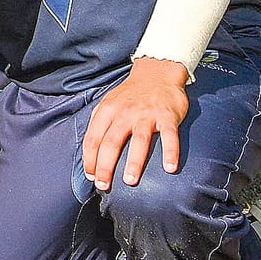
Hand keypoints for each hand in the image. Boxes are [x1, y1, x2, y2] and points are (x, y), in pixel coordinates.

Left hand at [82, 57, 190, 190]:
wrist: (156, 73)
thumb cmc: (130, 95)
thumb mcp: (108, 103)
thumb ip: (99, 124)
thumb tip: (90, 153)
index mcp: (107, 111)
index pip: (93, 138)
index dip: (90, 159)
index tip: (91, 176)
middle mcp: (125, 113)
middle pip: (112, 142)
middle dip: (106, 166)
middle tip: (105, 186)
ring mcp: (147, 115)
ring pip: (139, 140)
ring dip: (134, 162)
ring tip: (130, 181)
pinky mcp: (167, 116)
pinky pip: (169, 136)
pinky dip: (170, 152)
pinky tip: (170, 168)